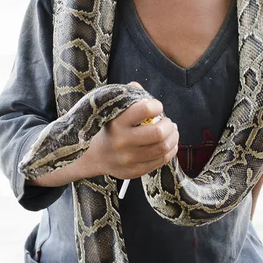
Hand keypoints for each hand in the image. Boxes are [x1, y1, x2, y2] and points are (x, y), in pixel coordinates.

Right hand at [29, 82, 178, 186]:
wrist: (89, 156)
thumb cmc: (104, 127)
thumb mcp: (109, 107)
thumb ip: (126, 94)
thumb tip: (141, 90)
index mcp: (116, 122)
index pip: (145, 110)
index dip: (156, 105)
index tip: (156, 106)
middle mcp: (122, 142)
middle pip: (158, 133)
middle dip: (169, 125)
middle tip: (168, 121)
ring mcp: (128, 160)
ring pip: (162, 149)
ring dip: (173, 138)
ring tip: (172, 131)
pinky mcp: (134, 171)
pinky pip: (160, 162)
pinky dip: (169, 151)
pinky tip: (168, 145)